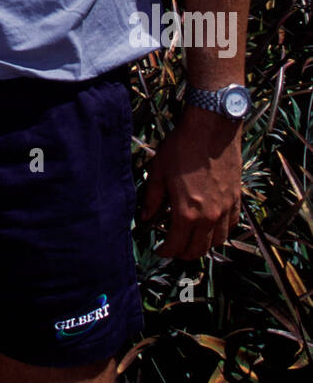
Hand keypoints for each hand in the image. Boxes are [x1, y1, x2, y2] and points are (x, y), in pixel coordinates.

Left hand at [140, 105, 241, 259]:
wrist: (211, 128)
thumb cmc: (182, 147)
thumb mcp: (158, 172)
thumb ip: (152, 199)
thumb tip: (145, 217)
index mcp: (186, 213)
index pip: (176, 245)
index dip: (166, 251)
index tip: (159, 249)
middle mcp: (209, 217)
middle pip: (198, 250)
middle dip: (183, 253)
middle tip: (174, 248)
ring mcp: (225, 209)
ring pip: (217, 241)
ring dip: (203, 246)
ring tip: (192, 240)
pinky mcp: (236, 199)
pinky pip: (231, 225)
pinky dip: (220, 232)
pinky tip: (211, 226)